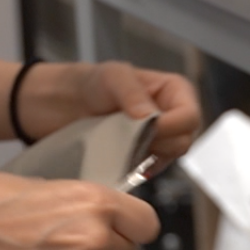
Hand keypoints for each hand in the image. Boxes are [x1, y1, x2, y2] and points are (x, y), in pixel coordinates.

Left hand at [18, 61, 201, 161]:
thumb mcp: (112, 77)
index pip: (189, 117)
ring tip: (117, 144)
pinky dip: (134, 169)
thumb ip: (132, 94)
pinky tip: (117, 158)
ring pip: (167, 160)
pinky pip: (148, 171)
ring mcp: (158, 139)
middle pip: (182, 142)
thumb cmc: (88, 82)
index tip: (144, 130)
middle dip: (156, 143)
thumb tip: (152, 118)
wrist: (60, 104)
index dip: (170, 127)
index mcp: (174, 91)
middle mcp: (172, 115)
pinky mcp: (141, 158)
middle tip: (126, 136)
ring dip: (143, 157)